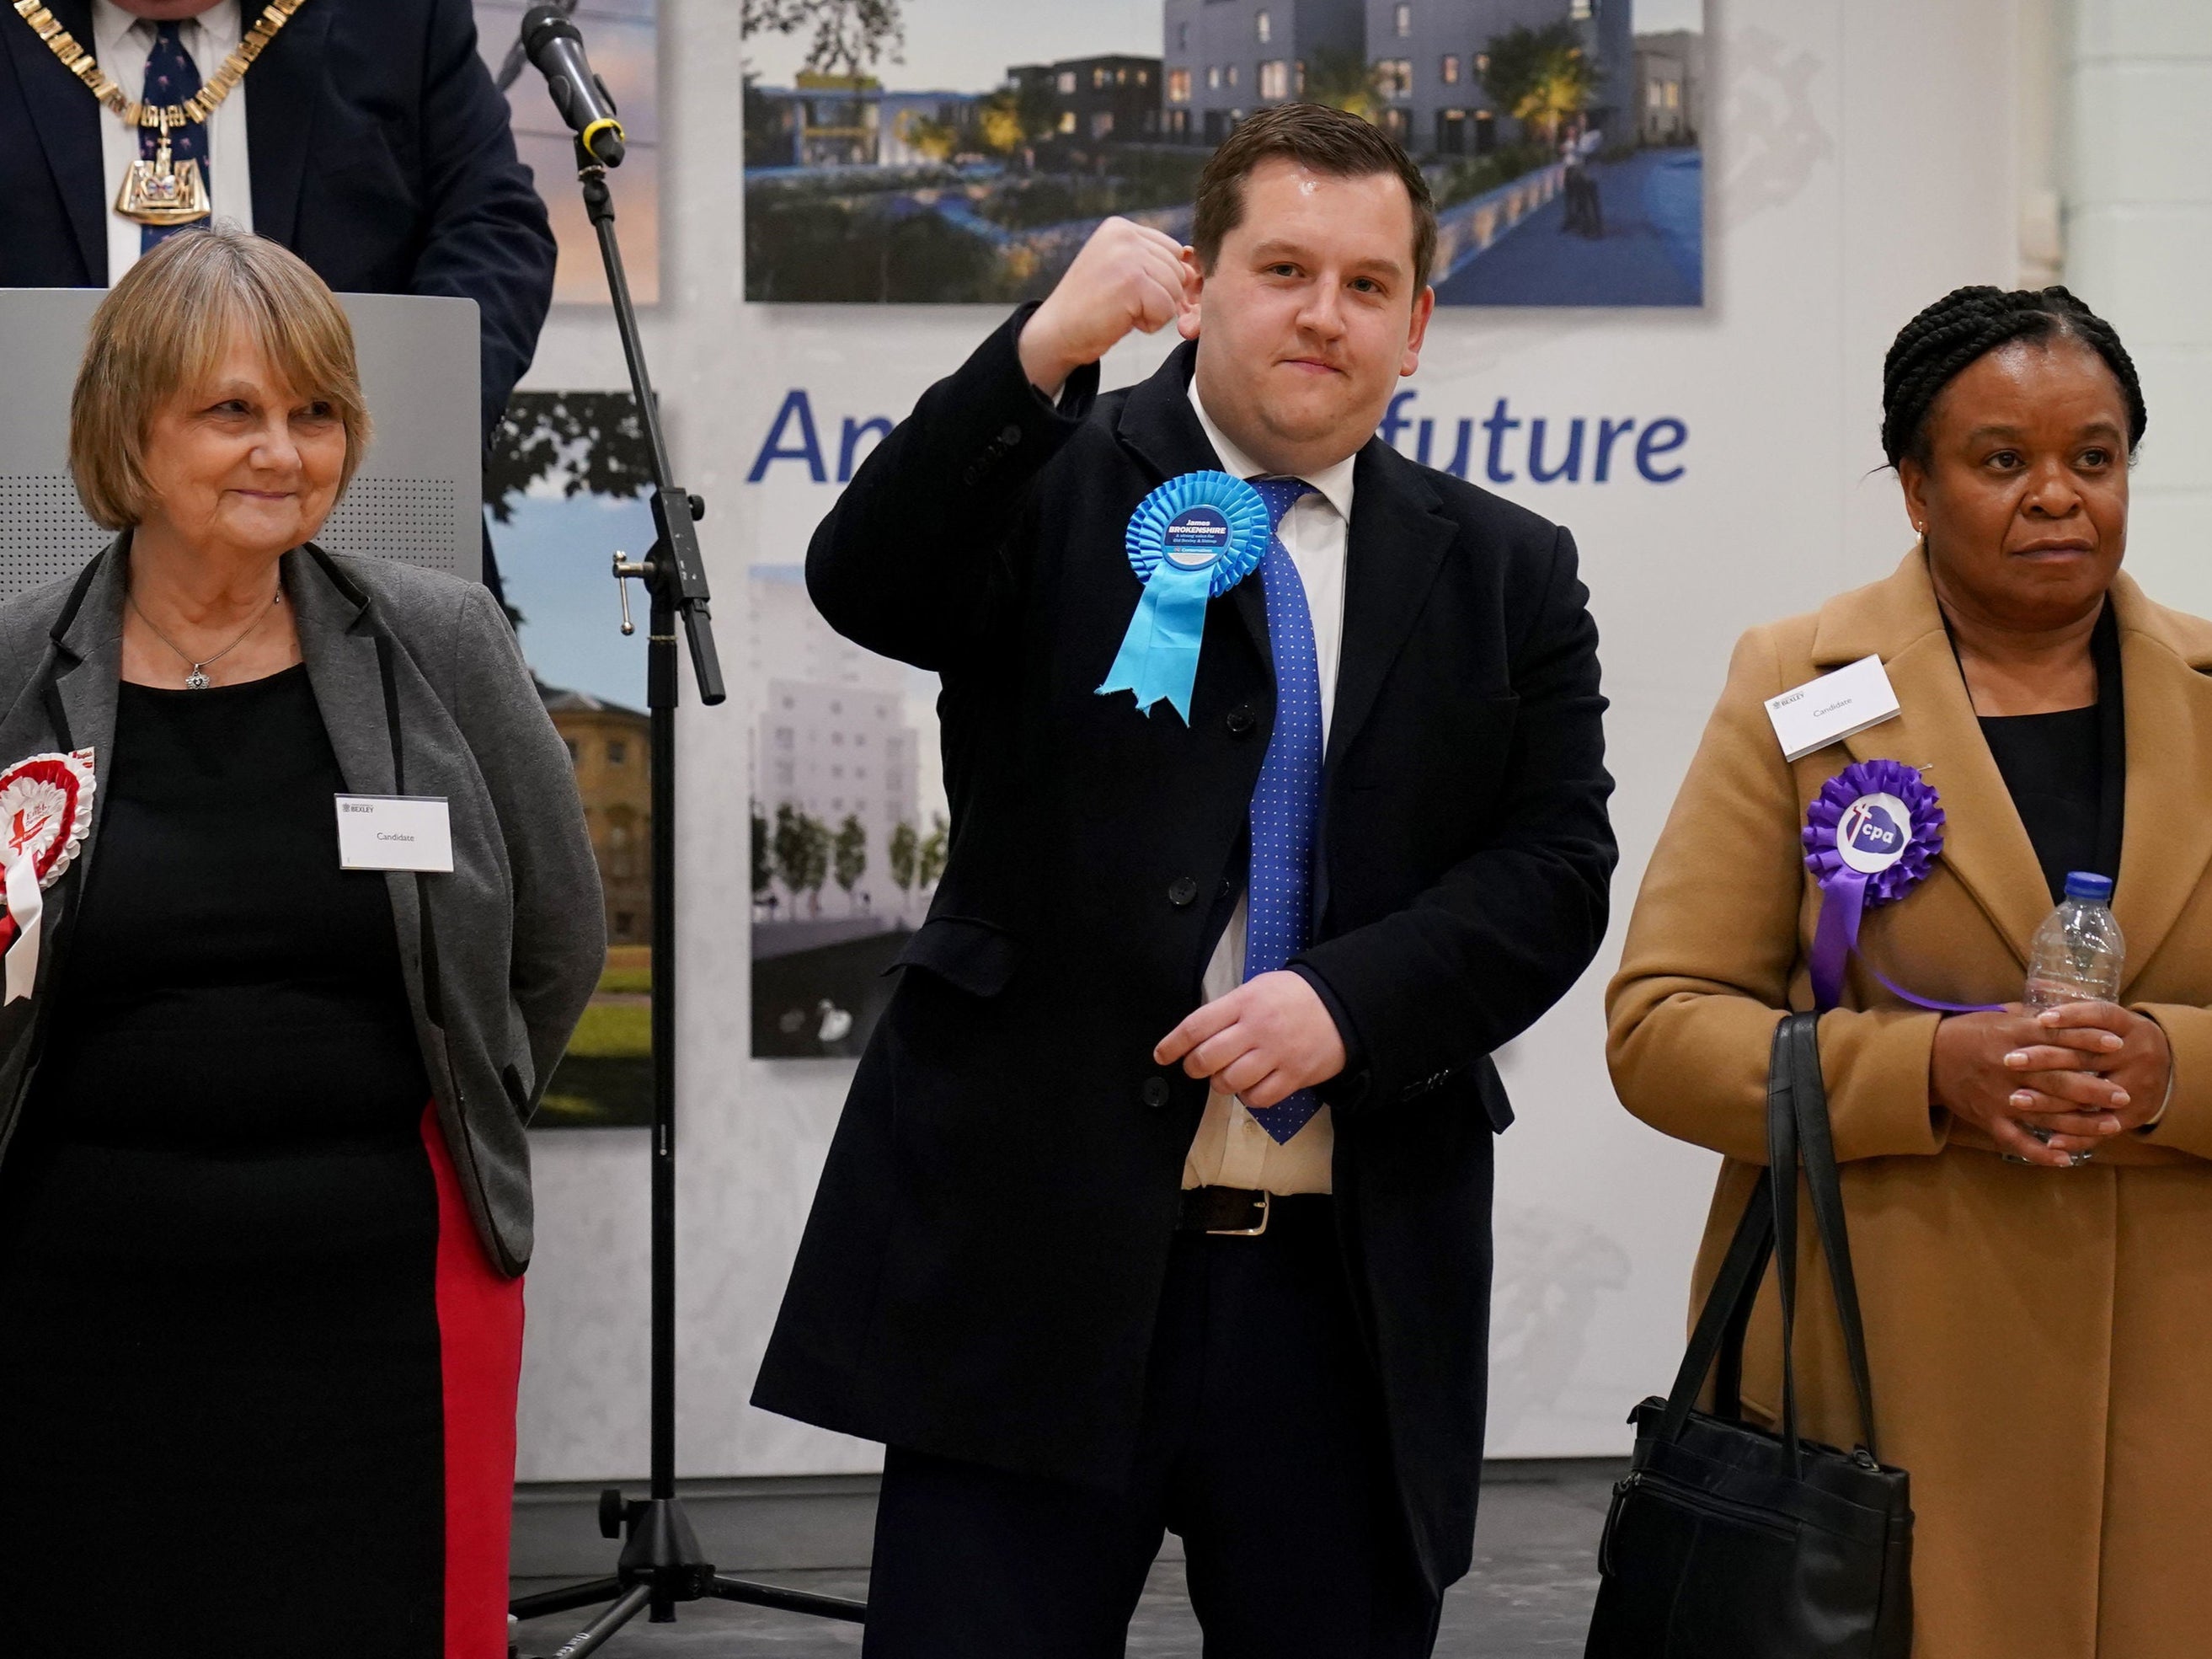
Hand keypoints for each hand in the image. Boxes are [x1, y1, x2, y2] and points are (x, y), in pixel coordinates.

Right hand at [1016, 217, 1195, 398]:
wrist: (1056, 333)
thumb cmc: (1091, 309)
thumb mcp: (1120, 273)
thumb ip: (1152, 263)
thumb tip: (1194, 269)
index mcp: (1120, 227)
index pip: (1171, 250)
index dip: (1162, 280)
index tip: (1132, 295)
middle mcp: (1124, 235)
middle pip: (1178, 270)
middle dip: (1160, 297)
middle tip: (1124, 306)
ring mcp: (1127, 256)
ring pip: (1175, 290)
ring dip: (1155, 311)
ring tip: (1122, 312)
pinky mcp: (1131, 281)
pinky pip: (1167, 309)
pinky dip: (1150, 324)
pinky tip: (1123, 320)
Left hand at [1154, 971, 1346, 1111]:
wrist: (1342, 1006)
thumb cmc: (1294, 996)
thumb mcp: (1258, 988)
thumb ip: (1229, 1009)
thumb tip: (1198, 1035)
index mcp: (1244, 1002)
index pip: (1196, 1026)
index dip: (1173, 1044)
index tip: (1161, 1056)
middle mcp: (1257, 1029)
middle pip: (1207, 1058)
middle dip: (1194, 1067)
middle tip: (1197, 1067)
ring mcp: (1276, 1054)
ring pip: (1229, 1082)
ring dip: (1220, 1084)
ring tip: (1226, 1076)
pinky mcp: (1294, 1076)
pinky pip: (1258, 1098)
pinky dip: (1247, 1097)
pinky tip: (1250, 1087)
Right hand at [1929, 1004, 2159, 1166]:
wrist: (1925, 1059)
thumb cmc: (1964, 1034)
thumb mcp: (1995, 1017)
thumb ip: (2030, 1016)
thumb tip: (2063, 1004)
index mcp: (2010, 1038)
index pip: (2055, 1037)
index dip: (2086, 1040)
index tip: (2116, 1043)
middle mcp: (2007, 1068)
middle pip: (2057, 1081)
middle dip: (2093, 1089)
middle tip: (2123, 1095)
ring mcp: (1999, 1097)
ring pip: (2045, 1114)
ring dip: (2079, 1122)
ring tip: (2110, 1126)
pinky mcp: (1989, 1119)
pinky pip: (2016, 1140)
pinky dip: (2040, 1152)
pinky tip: (2065, 1158)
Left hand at [2005, 1001, 2170, 1134]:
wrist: (2169, 1069)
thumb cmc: (2120, 1039)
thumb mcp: (2108, 1020)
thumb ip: (2077, 1011)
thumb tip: (2036, 991)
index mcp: (2128, 1026)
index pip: (2100, 1016)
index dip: (2071, 1016)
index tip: (2039, 1019)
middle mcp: (2136, 1053)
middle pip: (2086, 1056)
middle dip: (2044, 1059)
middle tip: (2009, 1059)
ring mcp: (2137, 1086)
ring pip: (2090, 1094)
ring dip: (2050, 1099)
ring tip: (2015, 1099)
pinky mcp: (2134, 1115)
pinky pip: (2102, 1128)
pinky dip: (2076, 1135)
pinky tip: (2048, 1140)